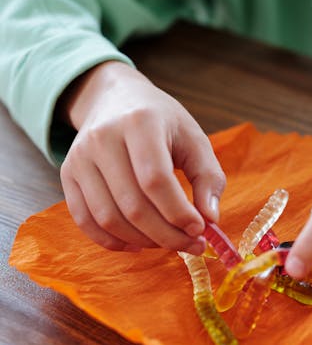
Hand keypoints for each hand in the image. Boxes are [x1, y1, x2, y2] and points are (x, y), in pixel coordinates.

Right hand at [59, 61, 225, 251]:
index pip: (155, 179)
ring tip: (168, 242)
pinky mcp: (68, 173)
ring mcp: (80, 156)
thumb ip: (208, 177)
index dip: (178, 212)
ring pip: (109, 218)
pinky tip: (138, 244)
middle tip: (191, 245)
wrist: (114, 98)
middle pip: (133, 205)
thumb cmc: (161, 122)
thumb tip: (210, 218)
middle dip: (167, 235)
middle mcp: (103, 138)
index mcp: (140, 122)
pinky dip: (112, 242)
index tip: (200, 230)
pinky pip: (85, 220)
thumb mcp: (194, 139)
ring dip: (143, 241)